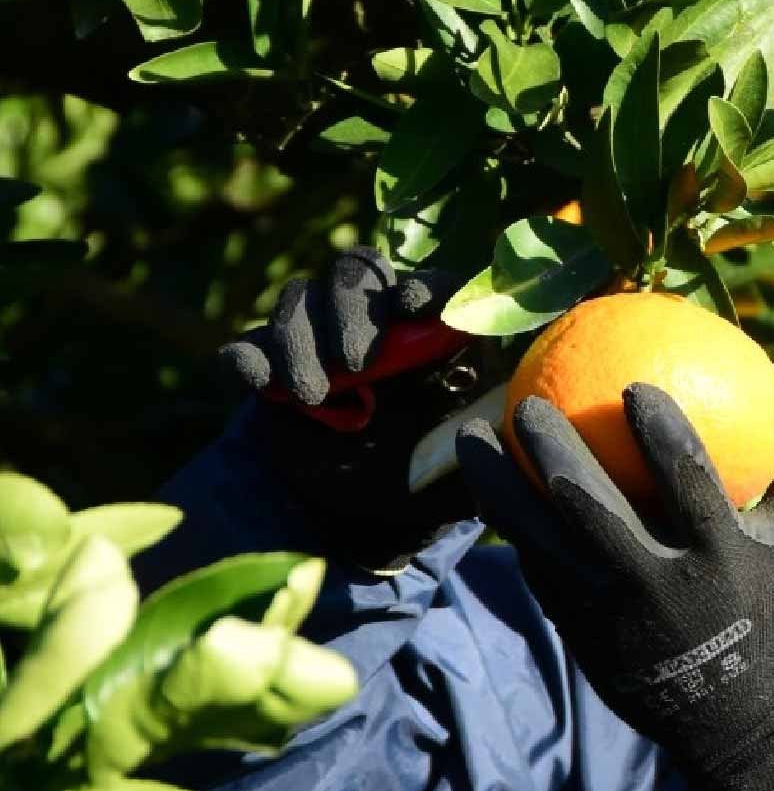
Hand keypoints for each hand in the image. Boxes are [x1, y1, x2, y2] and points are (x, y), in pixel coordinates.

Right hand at [223, 248, 499, 572]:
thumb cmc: (426, 479)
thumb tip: (512, 425)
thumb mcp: (465, 466)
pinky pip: (245, 345)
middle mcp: (374, 320)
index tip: (413, 309)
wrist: (363, 517)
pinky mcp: (268, 368)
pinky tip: (253, 379)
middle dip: (350, 312)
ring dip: (299, 340)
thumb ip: (489, 444)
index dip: (424, 287)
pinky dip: (244, 356)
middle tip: (354, 363)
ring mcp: (316, 338)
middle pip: (354, 273)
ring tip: (313, 396)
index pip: (434, 286)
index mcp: (432, 333)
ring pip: (298, 300)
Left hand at [455, 355, 773, 790]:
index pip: (689, 487)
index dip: (662, 435)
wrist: (738, 719)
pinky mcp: (576, 630)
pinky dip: (510, 519)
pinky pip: (533, 562)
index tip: (634, 384)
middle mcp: (659, 587)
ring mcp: (608, 614)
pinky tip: (492, 478)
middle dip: (555, 453)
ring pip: (539, 539)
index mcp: (721, 559)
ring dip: (498, 485)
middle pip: (593, 510)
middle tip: (530, 402)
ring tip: (473, 433)